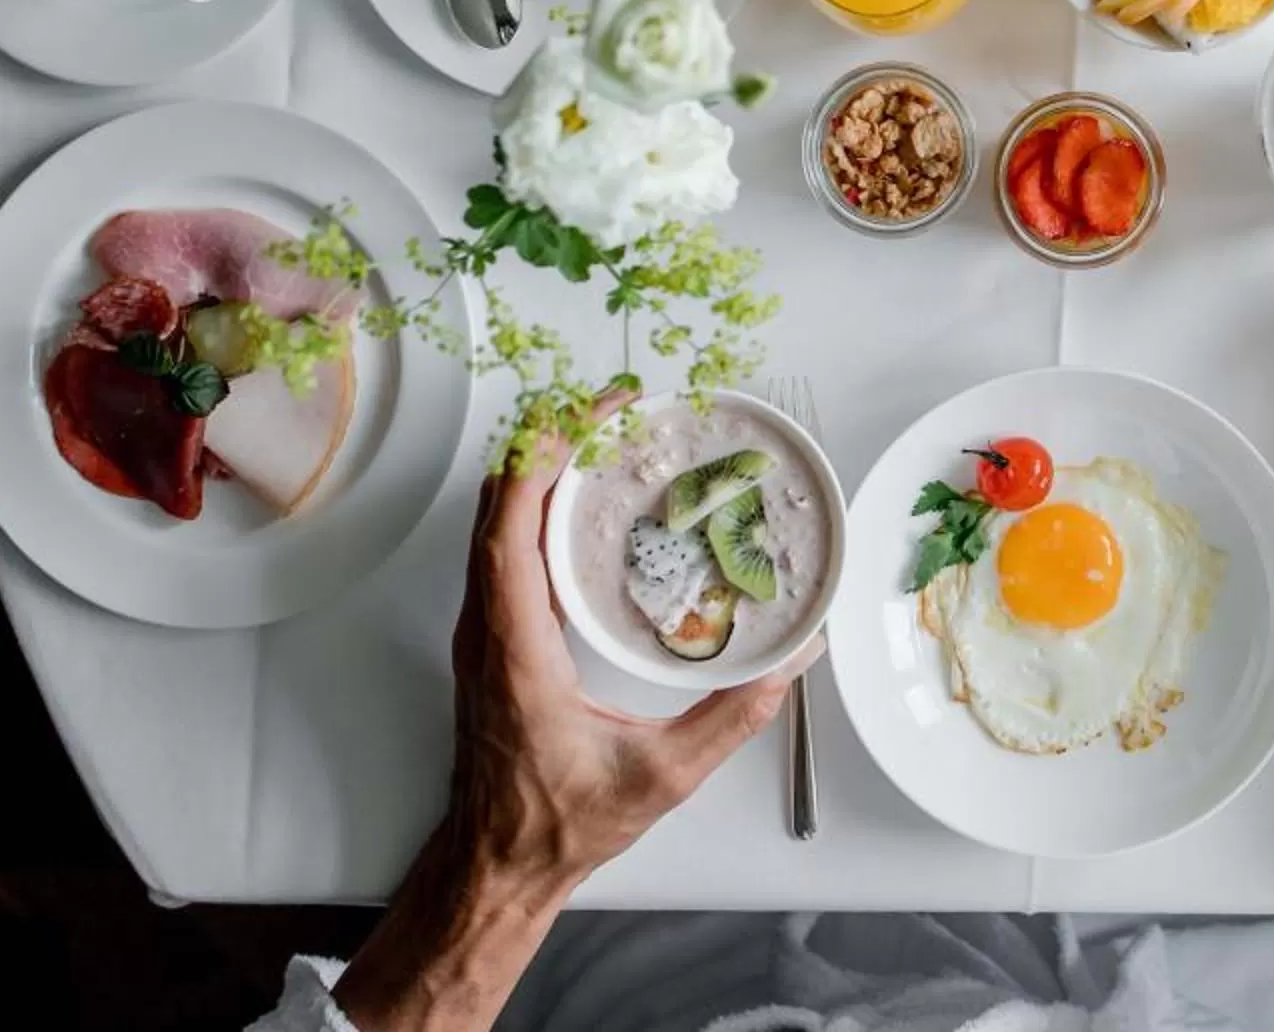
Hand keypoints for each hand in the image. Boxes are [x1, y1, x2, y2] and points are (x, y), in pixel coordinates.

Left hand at [332, 437, 805, 1030]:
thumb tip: (792, 665)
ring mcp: (481, 632)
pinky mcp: (491, 640)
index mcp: (514, 650)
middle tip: (614, 408)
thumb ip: (731, 719)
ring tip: (602, 437)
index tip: (592, 415)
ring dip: (541, 470)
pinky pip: (503, 550)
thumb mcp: (660, 778)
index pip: (512, 528)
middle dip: (550, 442)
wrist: (498, 865)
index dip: (547, 460)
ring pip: (494, 523)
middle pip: (498, 506)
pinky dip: (536, 506)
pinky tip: (583, 503)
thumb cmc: (560, 825)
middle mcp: (485, 629)